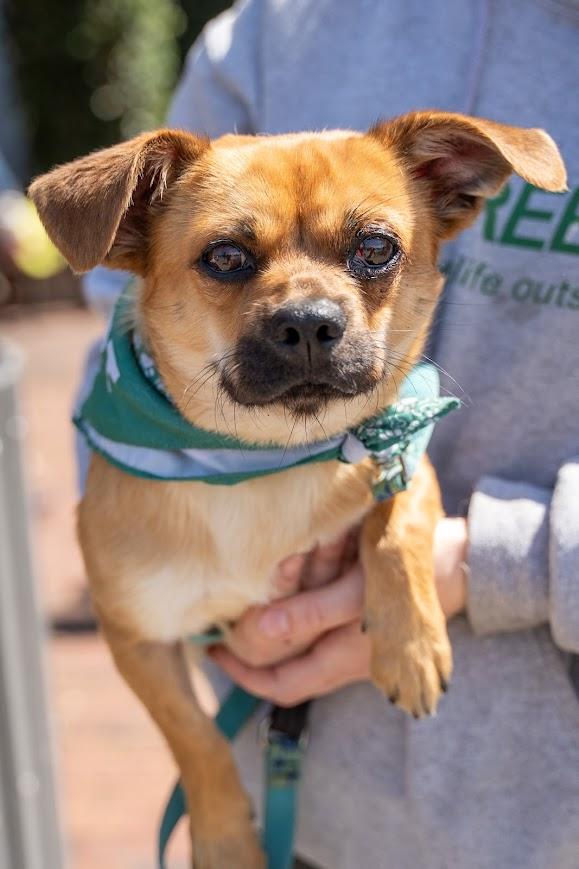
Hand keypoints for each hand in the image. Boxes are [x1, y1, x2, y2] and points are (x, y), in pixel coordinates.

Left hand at [209, 518, 467, 704]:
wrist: (461, 563)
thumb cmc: (411, 575)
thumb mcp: (359, 593)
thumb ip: (312, 613)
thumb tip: (260, 627)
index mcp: (344, 660)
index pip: (280, 686)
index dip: (243, 673)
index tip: (213, 647)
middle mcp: (347, 661)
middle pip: (285, 673)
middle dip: (251, 652)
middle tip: (222, 621)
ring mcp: (355, 646)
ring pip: (300, 652)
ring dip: (272, 634)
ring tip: (245, 606)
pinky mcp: (363, 626)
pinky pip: (317, 634)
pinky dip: (294, 618)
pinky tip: (284, 591)